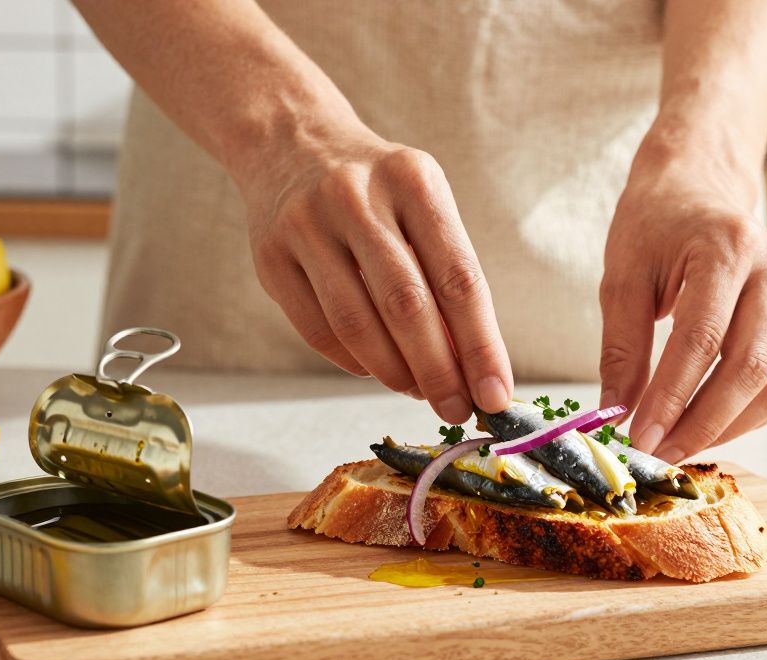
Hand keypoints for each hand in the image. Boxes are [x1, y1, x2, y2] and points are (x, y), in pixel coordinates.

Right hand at [238, 126, 512, 423]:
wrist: (292, 143)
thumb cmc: (377, 190)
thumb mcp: (422, 205)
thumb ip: (446, 276)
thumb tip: (471, 367)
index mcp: (413, 181)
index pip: (458, 278)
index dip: (480, 346)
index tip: (496, 395)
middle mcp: (357, 198)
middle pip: (407, 306)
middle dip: (438, 371)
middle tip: (457, 409)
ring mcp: (307, 225)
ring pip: (357, 324)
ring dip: (394, 373)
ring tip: (418, 391)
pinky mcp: (270, 257)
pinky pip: (318, 330)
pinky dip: (353, 362)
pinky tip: (375, 369)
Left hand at [598, 146, 766, 463]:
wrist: (696, 186)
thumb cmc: (654, 226)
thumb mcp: (621, 276)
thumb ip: (621, 347)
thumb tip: (616, 413)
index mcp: (726, 247)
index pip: (701, 339)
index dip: (670, 397)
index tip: (639, 437)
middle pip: (748, 368)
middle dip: (701, 423)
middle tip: (657, 453)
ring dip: (727, 427)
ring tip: (678, 446)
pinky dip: (746, 415)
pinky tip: (705, 425)